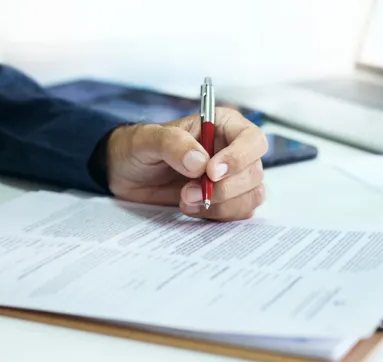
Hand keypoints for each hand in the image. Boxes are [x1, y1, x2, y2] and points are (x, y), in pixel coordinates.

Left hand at [105, 107, 267, 220]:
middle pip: (254, 172)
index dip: (238, 158)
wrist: (128, 175)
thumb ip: (172, 143)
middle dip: (222, 189)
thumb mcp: (146, 139)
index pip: (252, 139)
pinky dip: (218, 215)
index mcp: (222, 125)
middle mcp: (234, 149)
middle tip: (187, 192)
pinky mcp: (228, 199)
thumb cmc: (139, 149)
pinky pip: (240, 211)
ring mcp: (234, 177)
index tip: (212, 172)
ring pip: (251, 195)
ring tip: (186, 200)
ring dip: (220, 204)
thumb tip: (199, 161)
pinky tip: (193, 207)